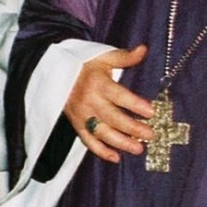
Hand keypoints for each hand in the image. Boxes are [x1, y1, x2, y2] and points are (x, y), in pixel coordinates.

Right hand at [65, 44, 153, 163]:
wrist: (55, 72)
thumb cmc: (84, 64)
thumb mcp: (104, 56)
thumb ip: (125, 57)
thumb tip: (144, 49)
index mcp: (97, 82)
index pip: (119, 96)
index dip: (135, 104)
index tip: (151, 112)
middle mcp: (89, 100)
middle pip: (113, 118)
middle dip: (133, 128)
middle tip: (150, 135)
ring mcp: (82, 115)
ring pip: (102, 133)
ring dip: (121, 143)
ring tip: (138, 148)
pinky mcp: (76, 124)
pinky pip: (88, 141)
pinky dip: (100, 151)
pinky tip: (116, 157)